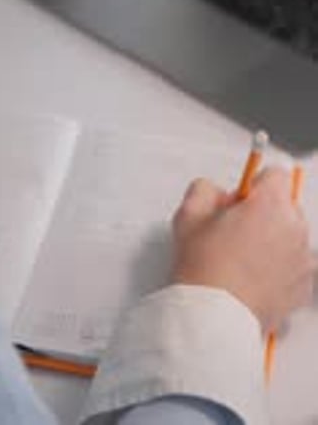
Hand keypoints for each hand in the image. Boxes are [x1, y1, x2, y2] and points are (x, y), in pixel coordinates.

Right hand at [171, 168, 313, 330]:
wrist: (213, 318)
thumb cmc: (204, 268)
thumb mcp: (189, 214)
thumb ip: (205, 189)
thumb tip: (216, 193)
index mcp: (272, 205)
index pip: (276, 174)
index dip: (253, 184)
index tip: (239, 199)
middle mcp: (295, 230)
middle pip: (285, 206)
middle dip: (263, 212)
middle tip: (233, 230)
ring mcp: (303, 261)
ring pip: (290, 236)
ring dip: (273, 240)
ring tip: (241, 259)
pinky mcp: (303, 289)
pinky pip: (294, 266)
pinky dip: (279, 268)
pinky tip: (251, 278)